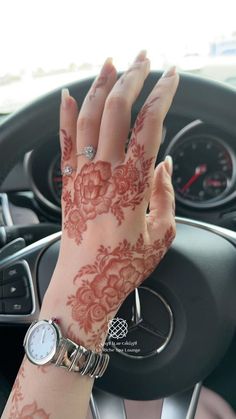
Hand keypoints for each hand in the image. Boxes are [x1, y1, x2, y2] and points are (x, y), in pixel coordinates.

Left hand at [41, 51, 178, 350]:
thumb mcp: (161, 233)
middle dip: (132, 78)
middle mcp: (105, 171)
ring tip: (109, 64)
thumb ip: (166, 194)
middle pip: (117, 110)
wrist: (85, 282)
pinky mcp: (67, 182)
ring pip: (87, 117)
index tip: (171, 75)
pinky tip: (68, 96)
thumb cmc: (123, 263)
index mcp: (133, 183)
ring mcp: (82, 174)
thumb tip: (166, 165)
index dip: (162, 94)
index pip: (149, 124)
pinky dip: (65, 116)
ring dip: (99, 86)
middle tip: (143, 59)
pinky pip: (63, 142)